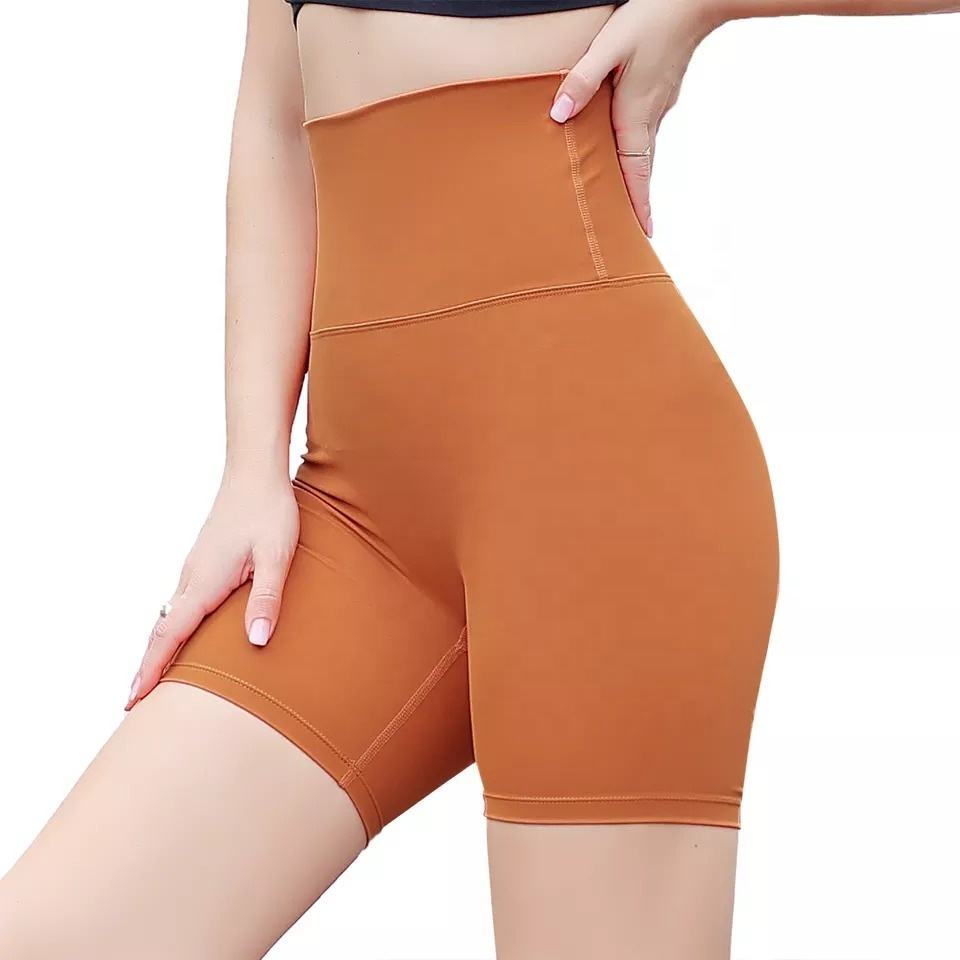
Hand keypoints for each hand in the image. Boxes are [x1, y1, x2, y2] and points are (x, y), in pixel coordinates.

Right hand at [125, 468, 298, 708]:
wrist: (256, 471)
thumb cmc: (270, 511)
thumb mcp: (277, 556)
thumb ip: (267, 598)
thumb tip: (256, 641)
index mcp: (205, 581)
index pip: (171, 635)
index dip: (152, 668)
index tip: (133, 700)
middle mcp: (192, 576)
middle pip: (162, 629)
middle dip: (147, 665)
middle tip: (134, 702)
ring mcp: (195, 567)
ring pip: (169, 615)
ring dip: (159, 646)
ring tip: (154, 676)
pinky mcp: (203, 560)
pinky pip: (181, 601)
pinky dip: (172, 626)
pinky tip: (182, 634)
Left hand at [549, 0, 722, 236]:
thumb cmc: (652, 16)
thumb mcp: (609, 47)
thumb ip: (581, 81)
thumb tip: (558, 114)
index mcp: (636, 115)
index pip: (636, 173)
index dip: (638, 205)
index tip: (644, 234)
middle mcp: (651, 116)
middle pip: (641, 169)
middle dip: (637, 201)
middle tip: (631, 230)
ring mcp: (659, 104)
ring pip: (643, 150)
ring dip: (635, 176)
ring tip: (625, 198)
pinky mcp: (661, 91)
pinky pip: (646, 131)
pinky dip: (636, 151)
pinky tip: (625, 149)